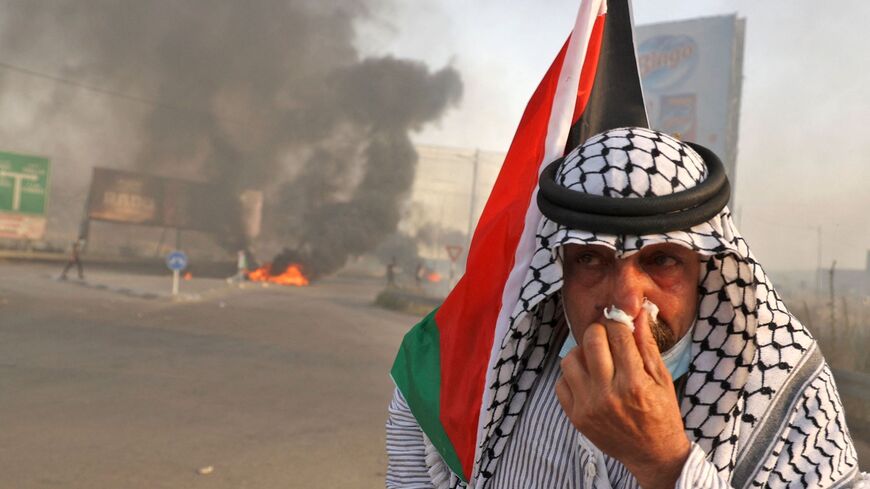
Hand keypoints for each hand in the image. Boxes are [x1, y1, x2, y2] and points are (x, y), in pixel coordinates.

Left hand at [555, 312, 690, 488]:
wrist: (652, 454)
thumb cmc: (661, 413)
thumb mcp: (662, 378)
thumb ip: (646, 344)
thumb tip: (638, 312)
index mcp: (634, 383)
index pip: (618, 334)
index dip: (618, 322)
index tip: (619, 322)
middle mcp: (608, 394)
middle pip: (591, 341)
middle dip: (599, 331)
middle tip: (607, 337)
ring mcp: (588, 406)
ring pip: (570, 359)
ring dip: (583, 353)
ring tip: (596, 359)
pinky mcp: (575, 417)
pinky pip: (561, 382)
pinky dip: (572, 376)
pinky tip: (588, 378)